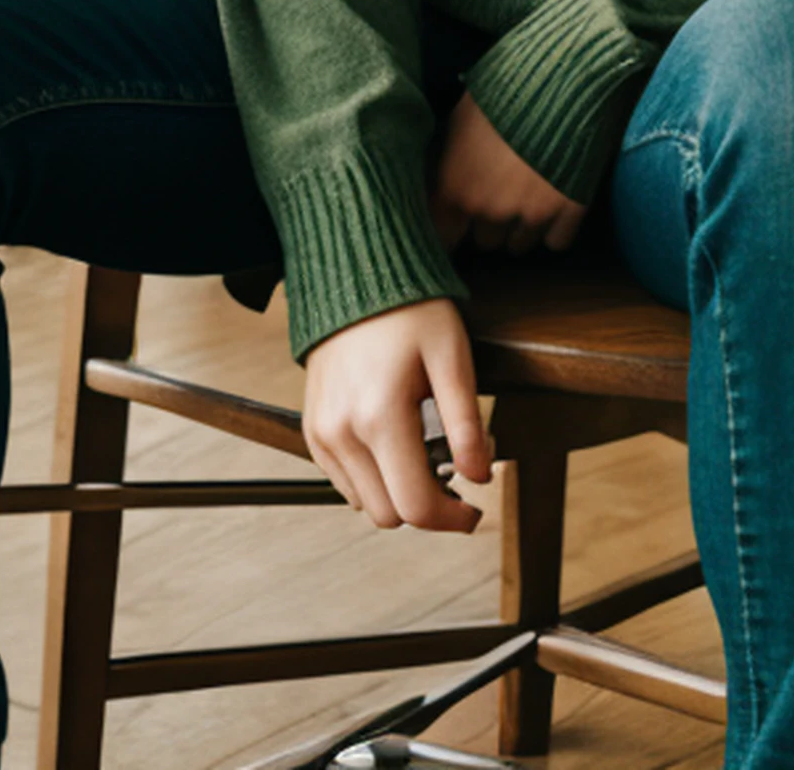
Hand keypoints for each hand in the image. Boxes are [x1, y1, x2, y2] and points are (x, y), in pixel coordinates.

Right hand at [302, 298, 491, 532]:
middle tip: (453, 472)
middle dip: (427, 505)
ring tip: (424, 451)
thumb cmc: (409, 310)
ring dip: (398, 493)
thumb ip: (465, 423)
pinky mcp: (313, 431)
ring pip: (366, 504)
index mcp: (380, 417)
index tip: (474, 509)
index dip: (452, 518)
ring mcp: (322, 435)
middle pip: (390, 515)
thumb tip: (480, 477)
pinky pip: (345, 482)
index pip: (415, 507)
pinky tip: (395, 444)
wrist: (354, 275)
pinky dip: (373, 479)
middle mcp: (342, 434)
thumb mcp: (451, 357)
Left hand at [430, 92, 587, 256]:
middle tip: (501, 190)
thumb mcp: (461, 116)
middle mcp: (490, 211)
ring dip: (521, 225)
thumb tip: (443, 174)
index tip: (458, 220)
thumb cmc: (503, 87)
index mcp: (455, 188)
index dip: (451, 227)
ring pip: (519, 245)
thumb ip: (449, 156)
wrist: (562, 75)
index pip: (441, 236)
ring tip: (530, 192)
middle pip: (484, 240)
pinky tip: (556, 200)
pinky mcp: (570, 211)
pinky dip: (555, 227)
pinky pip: (556, 241)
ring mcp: (531, 215)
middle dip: (490, 220)